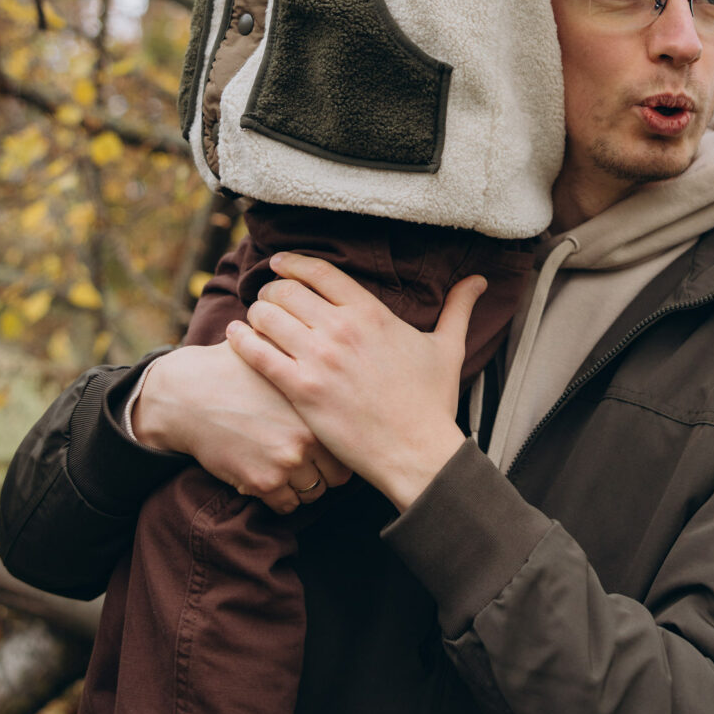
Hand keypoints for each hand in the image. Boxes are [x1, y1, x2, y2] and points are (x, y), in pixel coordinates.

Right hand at [132, 339, 351, 515]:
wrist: (188, 395)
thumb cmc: (232, 369)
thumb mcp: (274, 354)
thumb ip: (304, 358)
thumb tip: (330, 352)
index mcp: (315, 406)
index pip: (347, 443)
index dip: (339, 448)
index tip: (328, 448)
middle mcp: (307, 437)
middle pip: (337, 475)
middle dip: (324, 472)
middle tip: (310, 465)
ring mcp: (286, 463)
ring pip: (313, 493)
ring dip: (302, 487)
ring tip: (287, 471)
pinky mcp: (262, 482)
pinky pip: (286, 505)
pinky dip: (281, 498)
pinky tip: (269, 480)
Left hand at [225, 254, 483, 511]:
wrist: (416, 450)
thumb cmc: (431, 402)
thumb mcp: (447, 348)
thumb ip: (458, 308)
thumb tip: (479, 280)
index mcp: (371, 312)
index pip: (319, 272)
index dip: (293, 263)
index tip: (279, 264)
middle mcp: (341, 328)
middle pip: (286, 290)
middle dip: (271, 290)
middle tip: (266, 299)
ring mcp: (319, 359)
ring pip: (267, 316)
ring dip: (255, 314)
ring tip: (252, 320)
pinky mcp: (301, 390)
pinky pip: (257, 354)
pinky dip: (240, 340)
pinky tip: (234, 336)